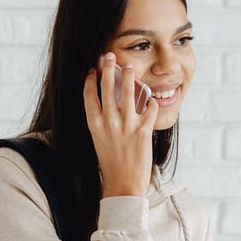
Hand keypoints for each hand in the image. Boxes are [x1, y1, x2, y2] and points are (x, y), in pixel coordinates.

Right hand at [83, 52, 159, 196]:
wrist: (122, 184)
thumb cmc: (110, 164)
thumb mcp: (99, 140)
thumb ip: (101, 122)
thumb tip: (106, 105)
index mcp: (94, 125)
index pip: (88, 95)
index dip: (90, 79)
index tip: (92, 70)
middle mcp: (108, 122)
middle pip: (106, 88)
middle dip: (108, 68)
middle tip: (109, 56)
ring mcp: (125, 126)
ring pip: (127, 93)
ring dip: (129, 76)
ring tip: (129, 66)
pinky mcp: (142, 131)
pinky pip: (148, 109)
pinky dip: (150, 102)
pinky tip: (151, 98)